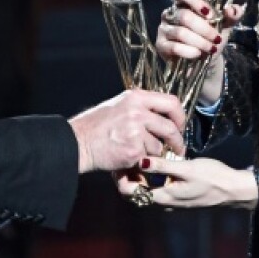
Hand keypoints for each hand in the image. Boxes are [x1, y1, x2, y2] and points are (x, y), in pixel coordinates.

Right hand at [68, 89, 185, 172]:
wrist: (78, 141)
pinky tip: (128, 156)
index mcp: (135, 97)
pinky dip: (142, 160)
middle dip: (177, 141)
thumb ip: (140, 107)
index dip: (180, 116)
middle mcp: (137, 111)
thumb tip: (163, 116)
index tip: (180, 125)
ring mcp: (135, 130)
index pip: (171, 102)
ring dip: (153, 152)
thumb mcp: (119, 105)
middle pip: (170, 126)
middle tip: (178, 148)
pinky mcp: (133, 150)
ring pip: (159, 145)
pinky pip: (148, 158)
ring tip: (137, 151)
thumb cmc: (96, 126)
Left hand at [116, 157, 257, 209]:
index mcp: (163, 198)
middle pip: (135, 193)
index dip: (121, 177)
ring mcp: (171, 202)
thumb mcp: (187, 168)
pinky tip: (156, 163)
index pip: (130, 193)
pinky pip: (156, 189)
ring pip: (145, 191)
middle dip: (127, 176)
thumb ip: (162, 166)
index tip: (122, 160)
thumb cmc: (213, 178)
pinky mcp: (177, 197)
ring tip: (141, 156)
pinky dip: (150, 178)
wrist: (234, 191)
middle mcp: (164, 204)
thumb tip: (139, 160)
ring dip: (139, 176)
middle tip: (128, 155)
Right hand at [157, 0, 245, 104]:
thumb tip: (231, 9)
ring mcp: (164, 29)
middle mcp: (170, 13)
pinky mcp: (161, 45)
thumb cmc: (212, 38)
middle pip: (184, 16)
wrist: (205, 62)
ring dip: (200, 42)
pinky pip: (174, 47)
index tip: (209, 13)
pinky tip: (198, 54)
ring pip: (181, 32)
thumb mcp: (225, 26)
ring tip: (211, 49)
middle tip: (217, 39)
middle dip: (204, 29)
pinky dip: (189, 51)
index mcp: (184, 3)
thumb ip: (232, 15)